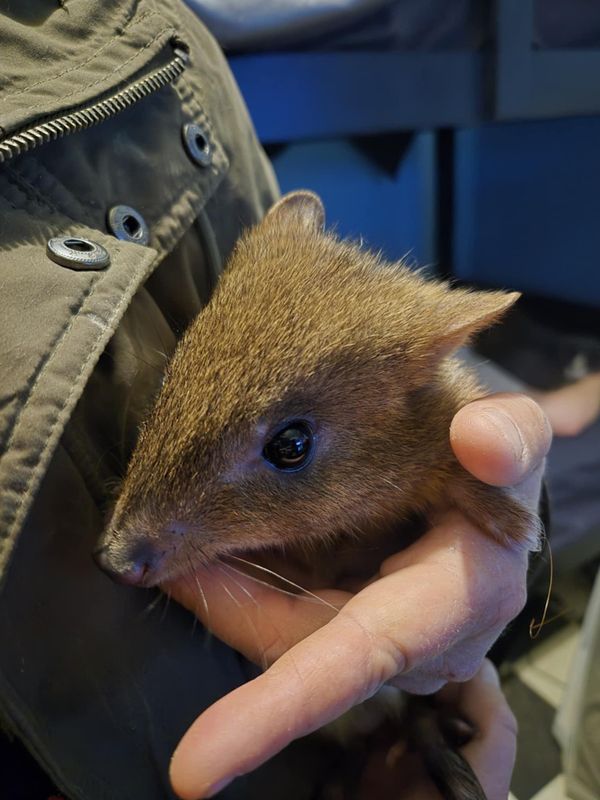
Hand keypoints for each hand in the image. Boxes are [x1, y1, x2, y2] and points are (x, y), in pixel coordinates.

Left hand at [166, 393, 549, 798]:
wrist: (482, 471)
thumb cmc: (498, 458)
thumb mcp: (513, 436)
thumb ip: (509, 438)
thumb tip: (478, 441)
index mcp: (459, 596)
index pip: (363, 655)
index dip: (280, 709)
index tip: (195, 768)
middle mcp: (417, 637)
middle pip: (299, 647)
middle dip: (227, 612)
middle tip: (159, 554)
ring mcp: (380, 630)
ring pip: (284, 631)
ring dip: (228, 594)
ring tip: (177, 545)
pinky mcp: (353, 613)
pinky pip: (287, 612)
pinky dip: (247, 585)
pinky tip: (216, 548)